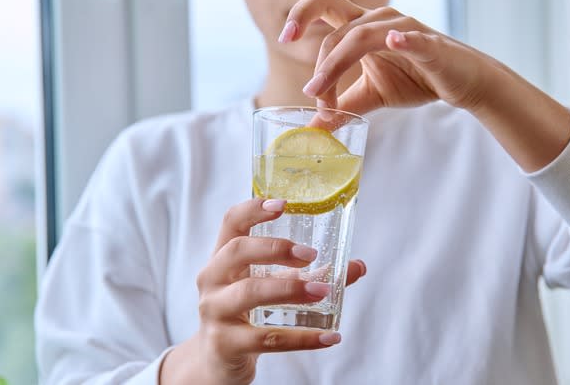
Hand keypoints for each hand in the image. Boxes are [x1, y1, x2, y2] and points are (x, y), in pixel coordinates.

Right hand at [160, 198, 366, 384]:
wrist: (217, 364)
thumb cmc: (245, 315)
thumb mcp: (270, 288)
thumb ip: (309, 275)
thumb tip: (357, 266)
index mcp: (222, 259)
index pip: (231, 223)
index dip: (253, 210)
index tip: (284, 204)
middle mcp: (212, 280)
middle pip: (236, 251)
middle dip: (275, 248)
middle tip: (311, 255)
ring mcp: (215, 312)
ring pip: (250, 293)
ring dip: (290, 289)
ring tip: (322, 291)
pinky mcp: (225, 344)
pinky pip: (266, 338)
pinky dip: (302, 338)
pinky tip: (329, 337)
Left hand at [280, 0, 515, 115]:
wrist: (462, 83)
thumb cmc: (417, 79)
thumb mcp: (372, 95)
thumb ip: (343, 106)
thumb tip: (313, 127)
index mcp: (363, 26)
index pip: (324, 5)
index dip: (301, 14)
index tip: (284, 39)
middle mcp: (380, 20)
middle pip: (338, 29)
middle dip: (320, 66)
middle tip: (313, 96)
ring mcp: (405, 28)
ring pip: (361, 37)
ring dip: (337, 67)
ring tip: (326, 99)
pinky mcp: (429, 44)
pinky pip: (413, 38)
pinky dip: (403, 39)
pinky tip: (394, 41)